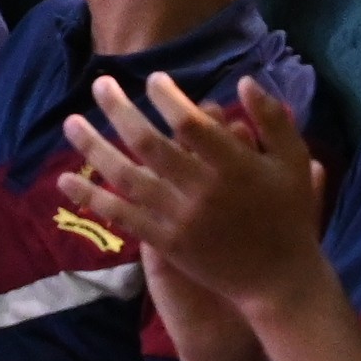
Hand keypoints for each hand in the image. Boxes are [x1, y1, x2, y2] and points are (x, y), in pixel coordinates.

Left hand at [53, 72, 333, 300]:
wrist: (278, 280)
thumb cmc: (290, 216)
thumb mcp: (295, 162)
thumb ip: (273, 120)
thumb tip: (245, 81)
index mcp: (233, 165)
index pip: (190, 123)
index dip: (167, 97)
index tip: (154, 80)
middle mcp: (200, 189)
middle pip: (149, 143)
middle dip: (120, 110)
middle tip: (100, 83)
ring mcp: (179, 217)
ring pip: (126, 177)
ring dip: (94, 148)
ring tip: (70, 122)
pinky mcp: (165, 242)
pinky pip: (122, 216)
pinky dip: (92, 197)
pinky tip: (65, 182)